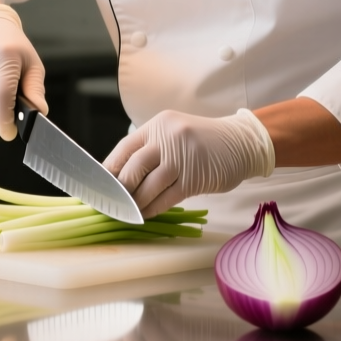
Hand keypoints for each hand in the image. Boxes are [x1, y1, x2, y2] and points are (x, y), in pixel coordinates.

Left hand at [103, 108, 274, 216]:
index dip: (108, 171)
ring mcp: (182, 157)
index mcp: (157, 126)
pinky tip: (146, 215)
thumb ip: (150, 150)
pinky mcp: (195, 177)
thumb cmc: (201, 142)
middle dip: (120, 191)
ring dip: (135, 204)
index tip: (100, 188)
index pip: (123, 150)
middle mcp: (167, 138)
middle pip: (132, 169)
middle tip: (112, 205)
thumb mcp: (173, 134)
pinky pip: (166, 198)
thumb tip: (118, 177)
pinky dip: (152, 209)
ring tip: (128, 213)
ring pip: (148, 187)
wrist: (240, 143)